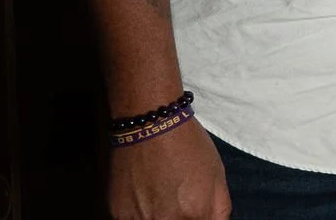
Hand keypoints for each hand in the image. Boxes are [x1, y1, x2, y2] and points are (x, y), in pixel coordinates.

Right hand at [106, 120, 230, 219]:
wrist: (150, 125)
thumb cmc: (188, 147)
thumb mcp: (217, 177)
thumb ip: (218, 211)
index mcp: (194, 215)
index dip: (197, 218)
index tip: (194, 212)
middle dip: (178, 218)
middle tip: (176, 202)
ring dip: (156, 217)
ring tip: (160, 197)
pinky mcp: (117, 213)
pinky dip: (139, 214)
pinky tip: (144, 195)